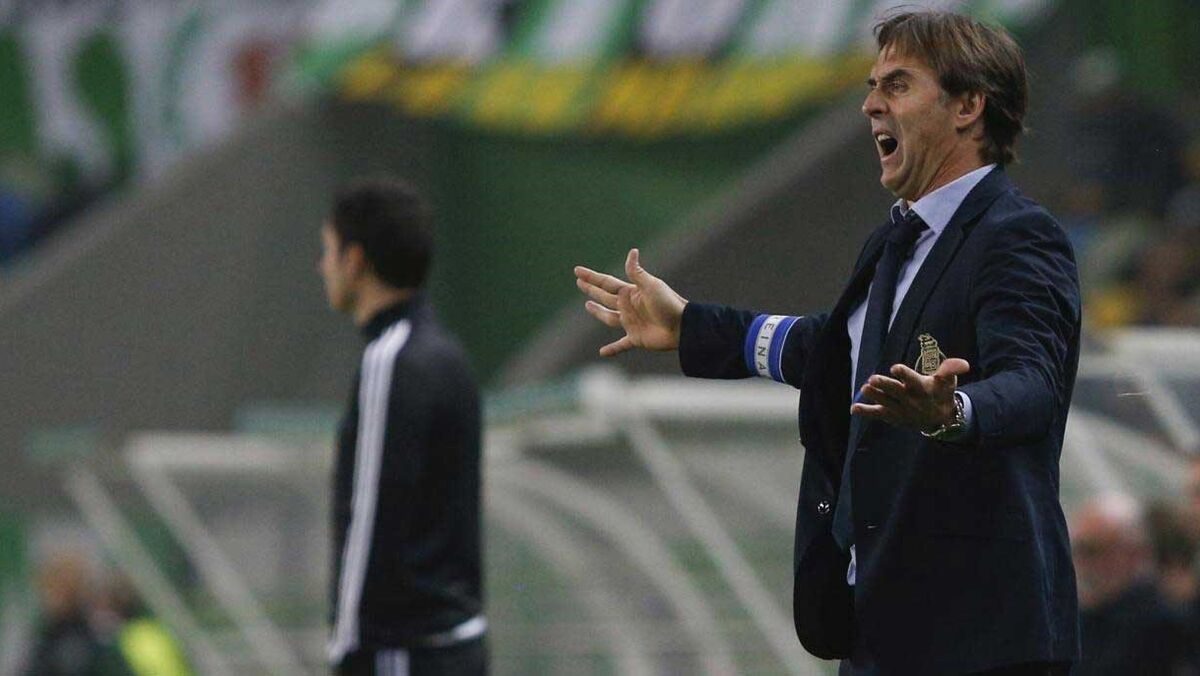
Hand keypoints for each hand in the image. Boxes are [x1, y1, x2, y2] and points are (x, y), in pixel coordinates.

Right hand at [574, 248, 686, 356]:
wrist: (682, 327)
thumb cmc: (668, 304)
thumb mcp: (651, 286)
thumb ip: (637, 272)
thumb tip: (632, 251)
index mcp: (630, 292)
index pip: (606, 283)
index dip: (591, 277)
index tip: (577, 271)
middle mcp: (629, 306)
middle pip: (605, 297)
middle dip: (592, 290)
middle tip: (579, 282)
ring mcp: (631, 322)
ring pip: (609, 317)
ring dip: (598, 312)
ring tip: (588, 306)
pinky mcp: (636, 338)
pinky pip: (620, 344)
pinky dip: (612, 349)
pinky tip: (602, 353)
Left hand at [850, 358, 969, 429]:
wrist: (941, 420)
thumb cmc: (942, 393)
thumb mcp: (949, 381)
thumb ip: (951, 369)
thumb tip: (964, 364)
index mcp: (922, 388)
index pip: (913, 380)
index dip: (904, 374)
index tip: (896, 368)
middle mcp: (910, 400)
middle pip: (895, 392)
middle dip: (884, 386)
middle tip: (872, 379)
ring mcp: (900, 409)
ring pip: (885, 402)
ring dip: (874, 397)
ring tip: (864, 389)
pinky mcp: (892, 416)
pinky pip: (878, 414)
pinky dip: (866, 412)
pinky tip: (854, 408)